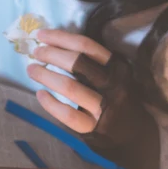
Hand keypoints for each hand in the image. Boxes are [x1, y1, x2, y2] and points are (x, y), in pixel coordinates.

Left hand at [28, 28, 159, 168]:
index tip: (42, 35)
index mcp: (117, 66)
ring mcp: (104, 107)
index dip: (61, 38)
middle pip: (77, 62)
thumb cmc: (117, 97)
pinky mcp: (94, 128)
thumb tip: (56, 46)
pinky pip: (67, 114)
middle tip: (36, 52)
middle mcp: (112, 84)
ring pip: (70, 87)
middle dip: (51, 54)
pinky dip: (50, 104)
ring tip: (32, 70)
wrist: (135, 133)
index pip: (87, 46)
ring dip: (46, 76)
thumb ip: (94, 62)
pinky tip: (40, 95)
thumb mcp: (115, 75)